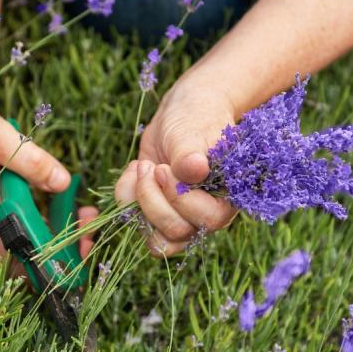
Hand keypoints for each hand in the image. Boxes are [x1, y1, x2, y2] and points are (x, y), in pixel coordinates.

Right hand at [0, 104, 96, 265]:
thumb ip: (32, 161)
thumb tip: (63, 183)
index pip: (16, 258)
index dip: (47, 265)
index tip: (77, 256)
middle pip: (23, 258)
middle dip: (59, 254)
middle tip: (89, 238)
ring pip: (22, 246)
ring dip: (54, 240)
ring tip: (85, 223)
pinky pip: (18, 232)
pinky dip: (43, 227)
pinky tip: (66, 212)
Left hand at [115, 75, 236, 255]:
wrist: (182, 112)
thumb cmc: (196, 119)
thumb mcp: (191, 132)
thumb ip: (190, 154)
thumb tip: (196, 170)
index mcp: (227, 199)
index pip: (206, 219)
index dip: (179, 197)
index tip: (164, 167)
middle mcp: (205, 215)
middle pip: (176, 232)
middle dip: (154, 199)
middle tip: (151, 167)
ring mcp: (180, 217)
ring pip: (155, 238)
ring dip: (139, 203)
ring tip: (142, 167)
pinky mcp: (156, 211)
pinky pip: (135, 222)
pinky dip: (126, 196)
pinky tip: (135, 168)